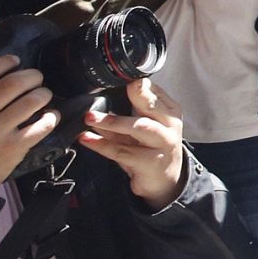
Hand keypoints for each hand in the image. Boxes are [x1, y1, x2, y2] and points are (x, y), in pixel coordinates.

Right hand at [0, 55, 58, 188]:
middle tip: (36, 77)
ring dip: (42, 94)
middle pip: (9, 85)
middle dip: (30, 76)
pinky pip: (39, 128)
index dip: (0, 63)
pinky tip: (51, 115)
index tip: (13, 61)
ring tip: (44, 94)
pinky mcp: (11, 150)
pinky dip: (50, 118)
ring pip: (28, 103)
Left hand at [80, 79, 186, 210]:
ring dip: (111, 121)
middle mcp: (170, 124)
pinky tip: (88, 139)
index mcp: (169, 110)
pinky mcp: (151, 162)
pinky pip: (122, 151)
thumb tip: (99, 98)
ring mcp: (163, 143)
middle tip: (107, 91)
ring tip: (90, 118)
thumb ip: (127, 113)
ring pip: (137, 127)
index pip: (153, 90)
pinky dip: (102, 145)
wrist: (164, 180)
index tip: (117, 78)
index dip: (135, 83)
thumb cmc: (151, 148)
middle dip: (132, 95)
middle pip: (150, 106)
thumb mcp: (142, 128)